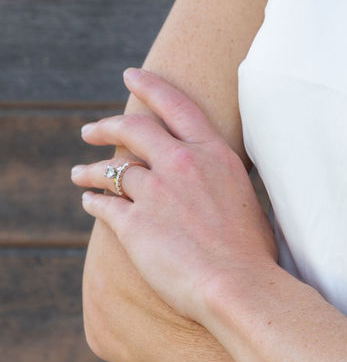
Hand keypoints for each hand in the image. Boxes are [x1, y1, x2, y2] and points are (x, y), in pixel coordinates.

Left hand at [72, 68, 276, 324]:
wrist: (238, 285)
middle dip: (106, 126)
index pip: (176, 105)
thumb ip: (220, 177)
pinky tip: (88, 202)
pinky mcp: (134, 224)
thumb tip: (213, 179)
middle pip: (134, 129)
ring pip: (112, 170)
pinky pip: (104, 205)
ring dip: (91, 170)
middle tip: (89, 130)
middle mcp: (182, 163)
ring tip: (79, 173)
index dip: (150, 86)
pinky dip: (93, 201)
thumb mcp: (244, 194)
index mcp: (213, 152)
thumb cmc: (253, 250)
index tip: (130, 76)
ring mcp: (156, 192)